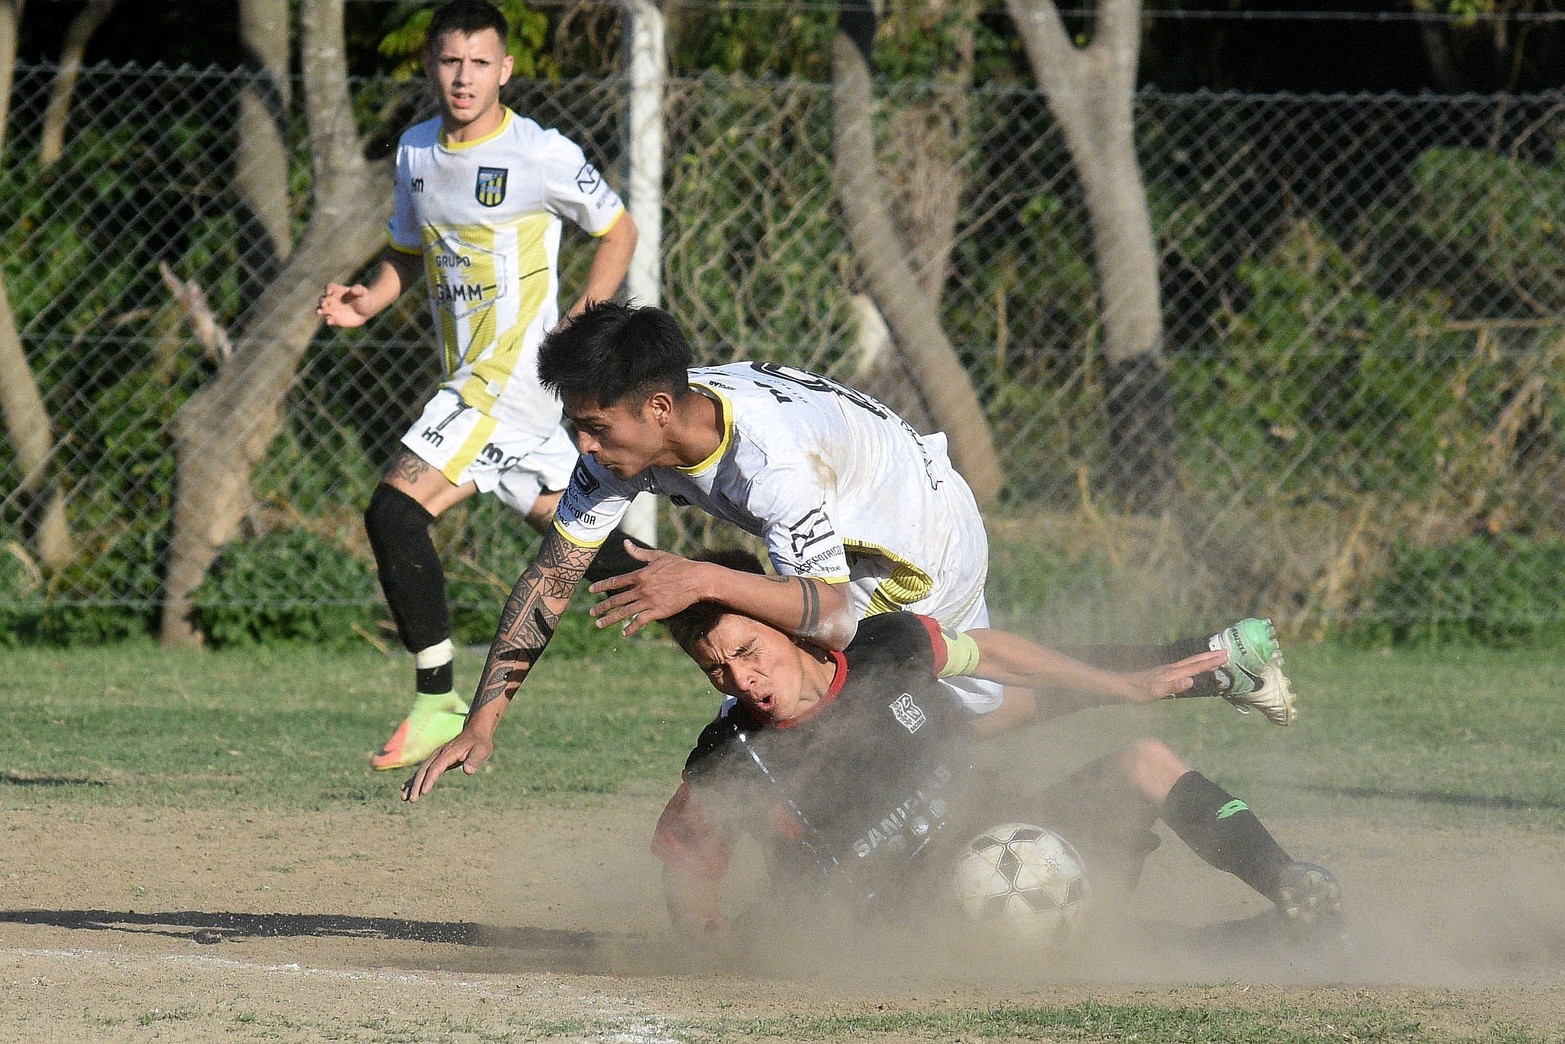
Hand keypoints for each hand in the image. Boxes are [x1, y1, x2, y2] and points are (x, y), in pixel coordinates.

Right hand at [316, 282, 374, 327]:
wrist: (367, 310)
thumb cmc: (364, 298)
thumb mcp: (362, 292)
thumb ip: (358, 289)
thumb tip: (353, 289)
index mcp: (337, 290)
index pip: (329, 288)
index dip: (328, 289)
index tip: (329, 293)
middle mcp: (332, 299)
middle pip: (323, 299)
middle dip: (322, 301)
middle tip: (324, 304)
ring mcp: (333, 310)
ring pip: (322, 310)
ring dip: (320, 310)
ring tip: (320, 312)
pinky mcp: (336, 319)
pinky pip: (329, 320)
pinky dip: (329, 320)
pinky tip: (330, 321)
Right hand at [401, 728, 494, 801]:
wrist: (475, 732)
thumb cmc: (479, 743)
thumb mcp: (482, 750)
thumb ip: (474, 760)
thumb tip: (468, 771)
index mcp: (448, 753)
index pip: (436, 768)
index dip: (429, 780)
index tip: (423, 792)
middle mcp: (439, 754)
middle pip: (424, 770)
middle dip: (416, 785)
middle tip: (411, 800)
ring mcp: (436, 756)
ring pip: (421, 771)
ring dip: (412, 784)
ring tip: (404, 798)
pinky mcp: (436, 759)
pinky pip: (423, 770)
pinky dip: (413, 779)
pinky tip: (405, 788)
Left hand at [588, 542, 706, 636]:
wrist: (697, 580)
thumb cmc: (679, 565)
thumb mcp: (658, 556)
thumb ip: (639, 553)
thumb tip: (625, 543)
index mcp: (640, 575)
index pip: (616, 582)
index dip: (602, 586)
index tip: (591, 591)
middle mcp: (642, 589)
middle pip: (617, 599)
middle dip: (602, 607)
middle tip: (592, 612)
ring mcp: (649, 602)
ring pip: (625, 612)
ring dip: (610, 619)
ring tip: (599, 624)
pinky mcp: (658, 612)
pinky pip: (640, 621)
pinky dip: (631, 628)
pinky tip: (624, 633)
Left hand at [1122, 648, 1229, 702]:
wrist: (1120, 687)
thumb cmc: (1136, 692)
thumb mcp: (1154, 693)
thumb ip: (1172, 687)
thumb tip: (1191, 681)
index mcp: (1172, 673)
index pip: (1196, 666)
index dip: (1211, 662)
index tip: (1226, 655)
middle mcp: (1171, 669)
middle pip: (1194, 661)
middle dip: (1211, 657)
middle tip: (1227, 651)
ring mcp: (1166, 671)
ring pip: (1189, 663)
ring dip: (1203, 659)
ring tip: (1215, 657)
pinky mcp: (1162, 674)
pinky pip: (1183, 667)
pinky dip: (1192, 665)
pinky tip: (1192, 668)